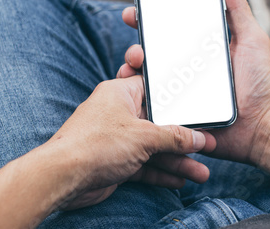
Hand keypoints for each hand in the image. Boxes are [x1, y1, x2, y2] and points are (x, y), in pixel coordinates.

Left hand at [47, 76, 215, 209]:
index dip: (178, 97)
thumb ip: (174, 137)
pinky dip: (161, 172)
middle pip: (159, 123)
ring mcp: (117, 138)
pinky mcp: (115, 160)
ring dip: (176, 160)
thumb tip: (197, 138)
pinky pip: (144, 164)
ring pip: (154, 148)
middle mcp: (119, 113)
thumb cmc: (96, 144)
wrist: (62, 178)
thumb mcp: (145, 136)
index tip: (198, 106)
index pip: (155, 89)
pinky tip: (180, 180)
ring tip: (201, 172)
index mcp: (121, 93)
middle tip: (206, 145)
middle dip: (183, 138)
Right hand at [120, 0, 269, 164]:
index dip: (150, 19)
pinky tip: (134, 88)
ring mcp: (179, 92)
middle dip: (136, 42)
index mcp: (200, 50)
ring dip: (133, 66)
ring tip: (135, 61)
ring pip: (146, 77)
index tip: (137, 9)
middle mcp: (186, 69)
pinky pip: (152, 103)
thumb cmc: (260, 83)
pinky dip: (139, 96)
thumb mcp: (252, 40)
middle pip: (152, 53)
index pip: (170, 31)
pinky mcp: (177, 113)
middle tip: (134, 37)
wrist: (262, 125)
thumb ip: (240, 10)